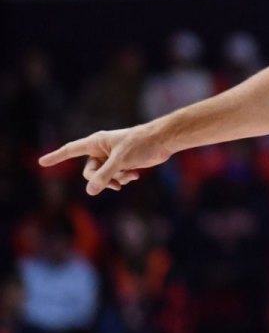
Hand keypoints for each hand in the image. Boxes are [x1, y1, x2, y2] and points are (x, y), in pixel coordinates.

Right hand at [39, 126, 171, 195]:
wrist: (163, 141)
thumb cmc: (141, 144)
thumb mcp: (121, 161)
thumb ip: (105, 176)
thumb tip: (91, 191)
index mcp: (96, 142)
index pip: (71, 150)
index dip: (56, 157)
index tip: (41, 162)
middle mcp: (101, 150)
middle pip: (89, 172)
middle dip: (102, 179)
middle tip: (117, 180)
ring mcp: (111, 157)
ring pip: (103, 177)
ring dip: (115, 180)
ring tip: (129, 176)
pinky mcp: (123, 163)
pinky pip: (115, 177)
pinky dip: (123, 178)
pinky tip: (135, 175)